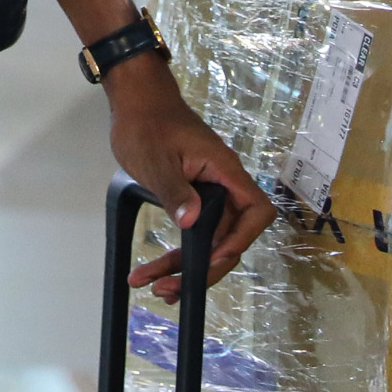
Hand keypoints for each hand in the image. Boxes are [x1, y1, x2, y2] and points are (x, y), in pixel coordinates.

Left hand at [104, 58, 274, 299]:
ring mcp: (208, 192)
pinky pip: (192, 231)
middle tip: (171, 291)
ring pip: (207, 239)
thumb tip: (192, 222)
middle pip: (228, 236)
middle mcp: (223, 184)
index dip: (242, 239)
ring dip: (183, 267)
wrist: (135, 101)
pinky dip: (175, 253)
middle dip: (202, 268)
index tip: (214, 259)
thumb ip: (175, 192)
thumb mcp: (156, 160)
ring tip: (156, 289)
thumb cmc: (146, 122)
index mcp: (224, 171)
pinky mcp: (192, 196)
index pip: (255, 211)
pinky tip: (154, 272)